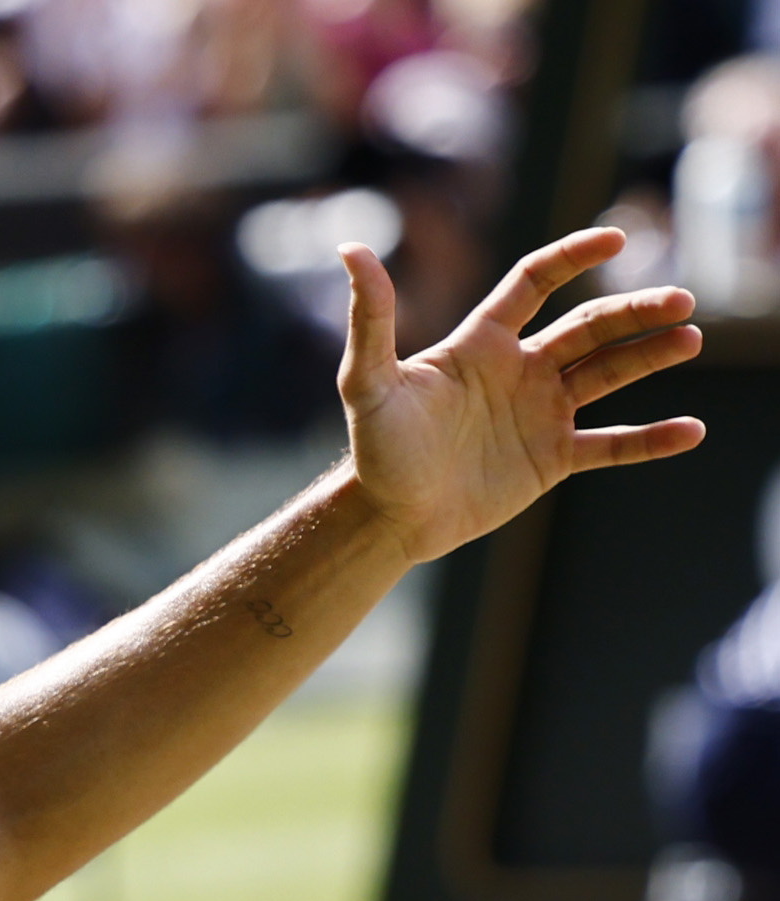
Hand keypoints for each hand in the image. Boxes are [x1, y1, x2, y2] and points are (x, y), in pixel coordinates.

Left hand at [341, 227, 705, 564]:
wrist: (388, 518)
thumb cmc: (375, 449)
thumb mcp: (367, 382)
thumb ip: (371, 318)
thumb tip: (351, 249)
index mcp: (482, 343)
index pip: (535, 282)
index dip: (573, 256)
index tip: (615, 239)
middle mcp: (520, 370)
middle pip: (589, 327)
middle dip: (634, 312)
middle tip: (682, 301)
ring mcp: (540, 413)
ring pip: (608, 374)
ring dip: (650, 356)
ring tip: (689, 339)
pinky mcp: (552, 458)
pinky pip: (611, 445)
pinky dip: (650, 439)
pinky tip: (691, 430)